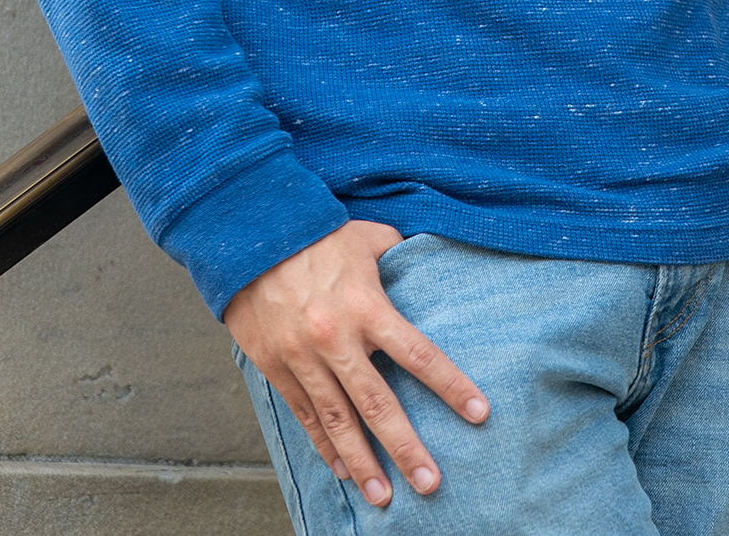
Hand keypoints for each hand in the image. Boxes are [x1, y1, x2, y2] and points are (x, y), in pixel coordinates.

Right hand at [223, 221, 488, 508]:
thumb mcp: (365, 235)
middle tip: (431, 483)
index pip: (418, 353)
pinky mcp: (276, 366)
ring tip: (384, 496)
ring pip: (338, 421)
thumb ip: (396, 252)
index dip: (450, 386)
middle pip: (378, 403)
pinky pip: (304, 414)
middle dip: (406, 448)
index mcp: (366, 305)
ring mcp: (303, 357)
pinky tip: (342, 468)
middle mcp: (336, 338)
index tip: (478, 414)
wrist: (250, 235)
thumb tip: (419, 259)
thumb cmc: (316, 232)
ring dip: (363, 462)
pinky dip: (324, 444)